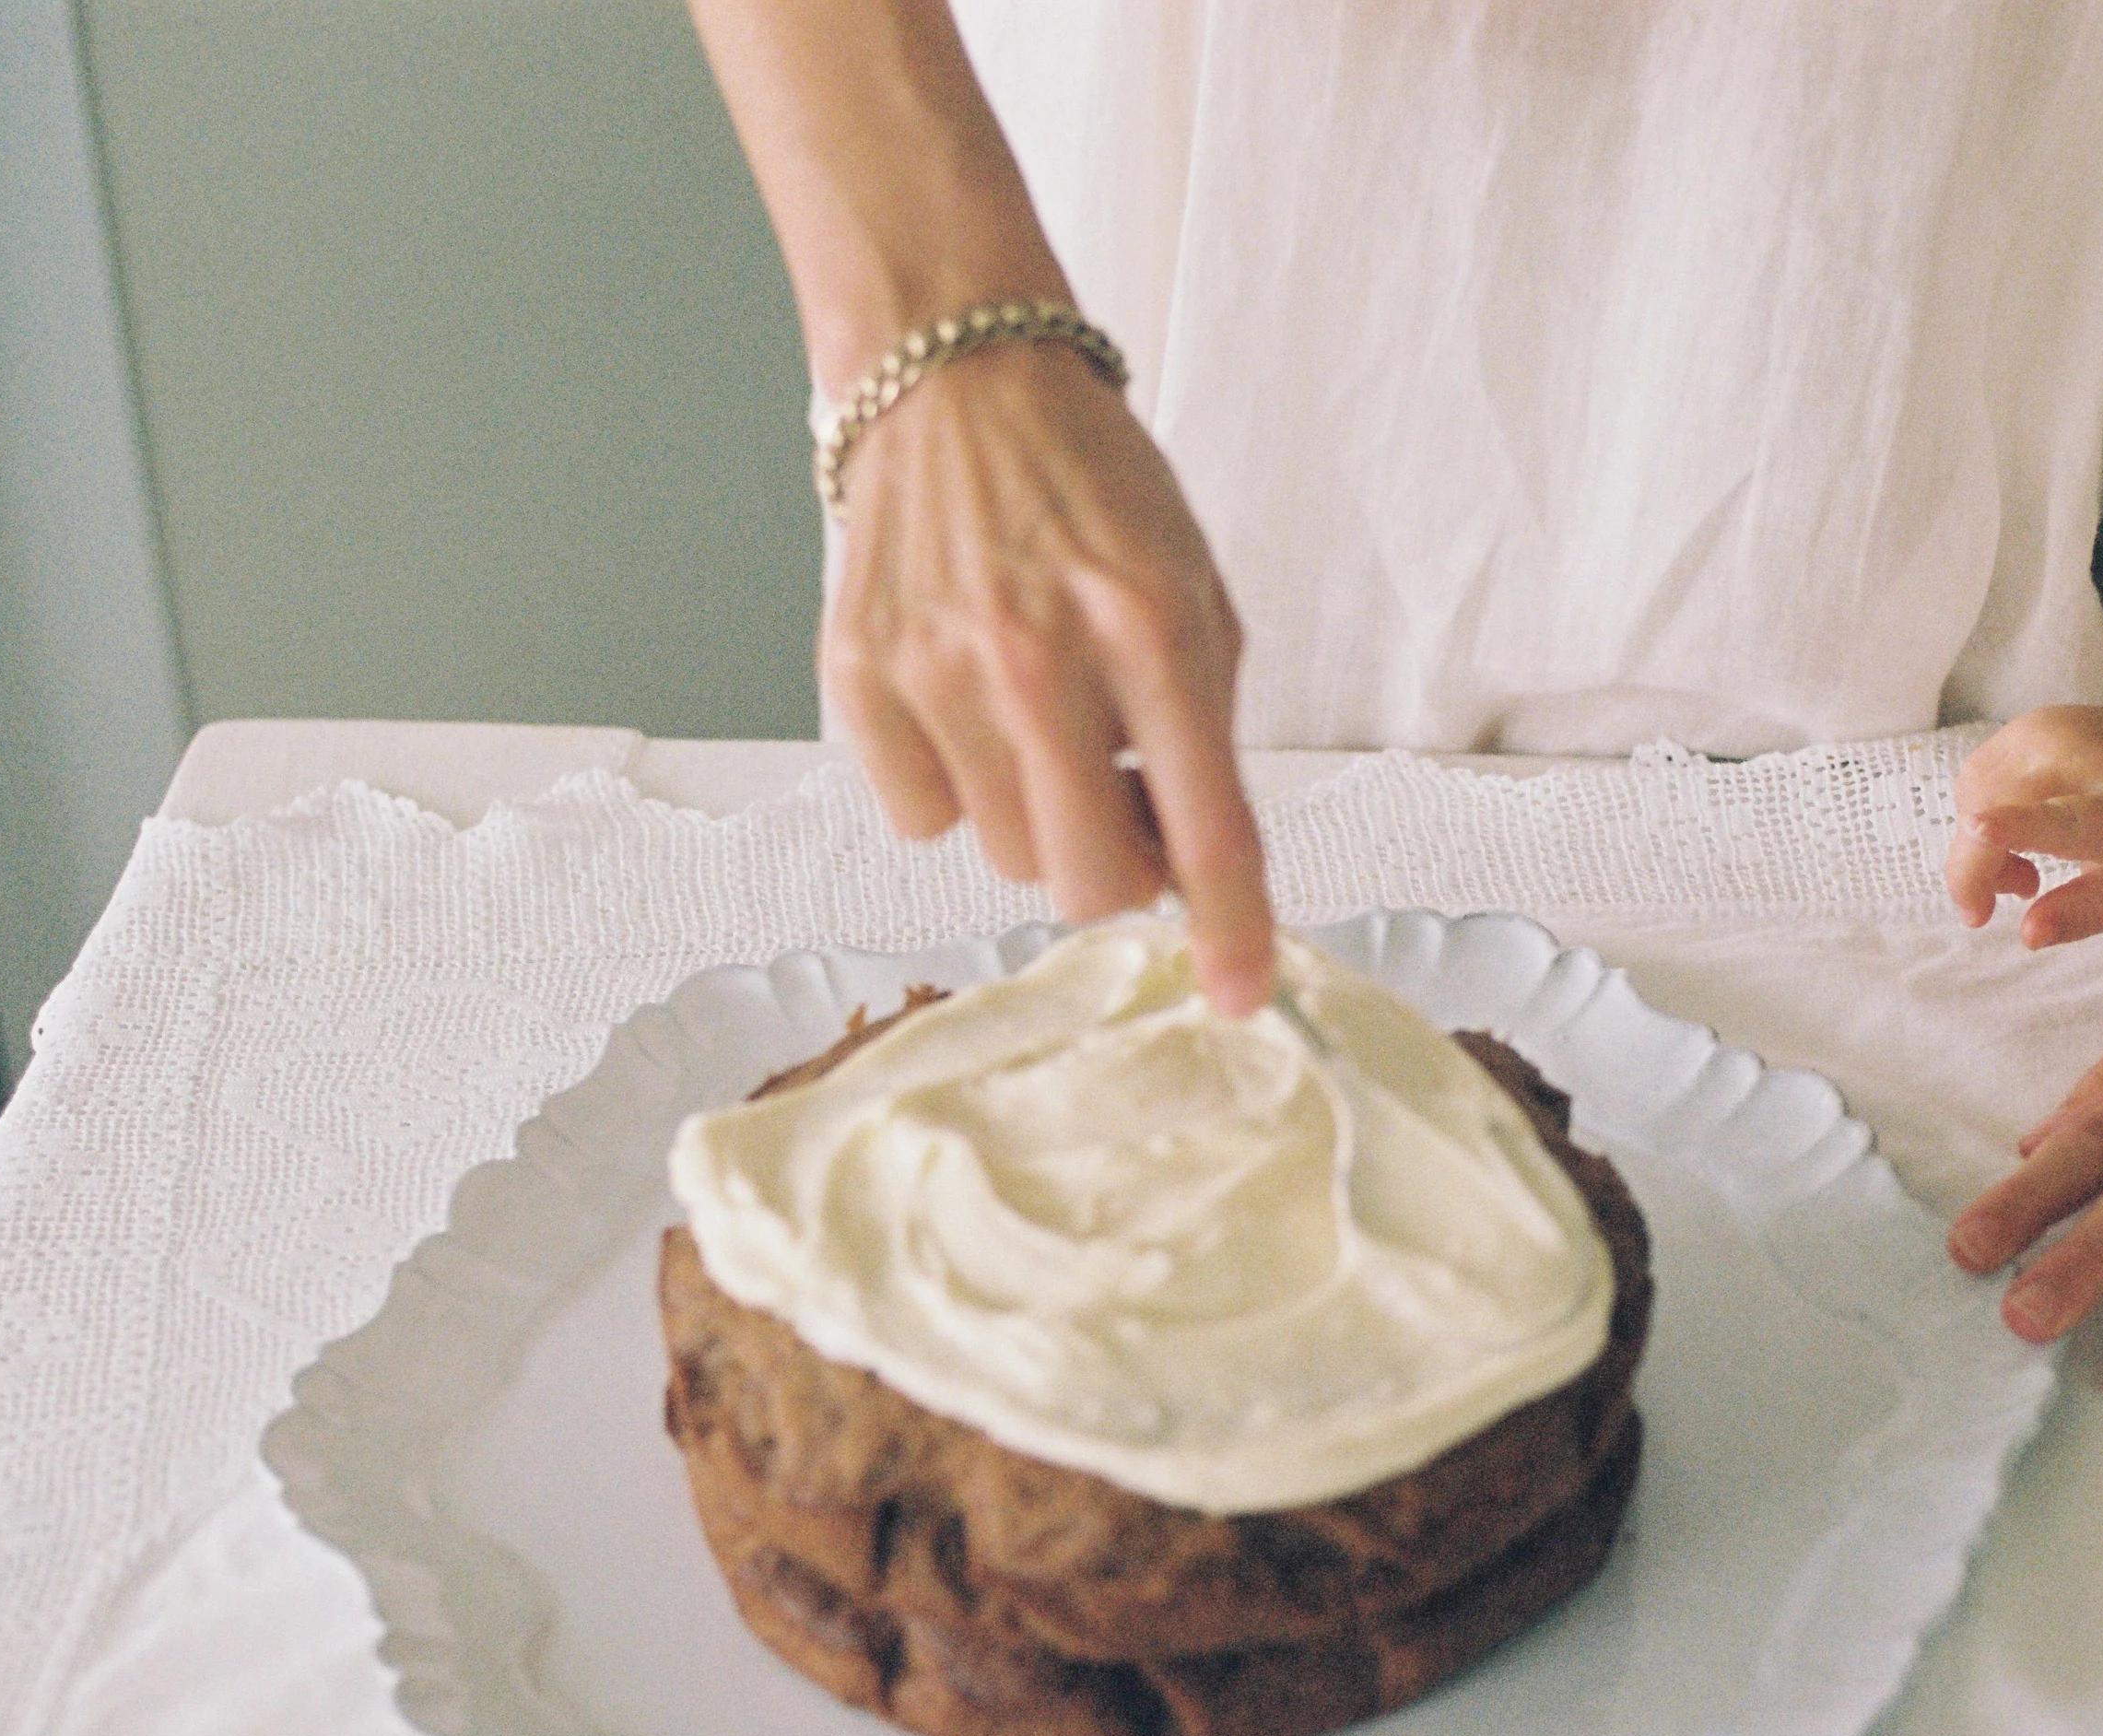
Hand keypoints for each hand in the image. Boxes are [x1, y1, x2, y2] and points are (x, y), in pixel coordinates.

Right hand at [825, 343, 1274, 1011]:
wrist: (953, 375)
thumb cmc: (1089, 485)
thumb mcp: (1192, 586)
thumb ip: (1201, 729)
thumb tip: (1189, 873)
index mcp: (1151, 629)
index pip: (1207, 829)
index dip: (1231, 930)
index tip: (1244, 994)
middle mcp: (1040, 660)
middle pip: (1087, 880)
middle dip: (1117, 871)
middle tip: (1121, 805)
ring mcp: (937, 672)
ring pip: (1002, 856)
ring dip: (1033, 814)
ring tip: (1035, 713)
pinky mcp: (858, 676)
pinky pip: (919, 815)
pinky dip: (951, 781)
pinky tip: (961, 696)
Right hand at [1944, 654, 2102, 946]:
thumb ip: (2088, 913)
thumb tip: (2027, 937)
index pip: (2064, 818)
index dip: (2017, 826)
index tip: (1980, 829)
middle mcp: (2078, 758)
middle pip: (1991, 812)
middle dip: (1974, 871)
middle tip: (2022, 891)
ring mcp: (2044, 732)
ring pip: (1972, 801)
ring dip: (1980, 848)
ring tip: (2028, 867)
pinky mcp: (2020, 726)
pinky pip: (1974, 785)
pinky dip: (1983, 819)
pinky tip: (2020, 831)